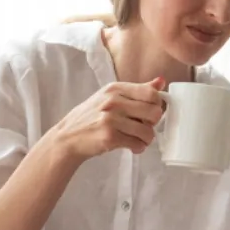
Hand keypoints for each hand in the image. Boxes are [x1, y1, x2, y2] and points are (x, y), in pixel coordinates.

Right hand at [40, 77, 167, 163]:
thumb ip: (137, 90)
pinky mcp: (110, 137)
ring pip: (148, 131)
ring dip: (146, 139)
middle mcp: (113, 101)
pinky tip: (132, 146)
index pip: (151, 93)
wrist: (67, 137)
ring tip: (137, 139)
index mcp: (115, 88)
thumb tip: (161, 82)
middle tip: (143, 127)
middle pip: (154, 112)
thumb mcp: (110, 97)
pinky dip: (138, 148)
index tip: (149, 112)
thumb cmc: (90, 117)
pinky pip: (137, 144)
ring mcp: (111, 119)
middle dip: (153, 123)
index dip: (156, 105)